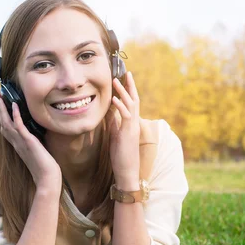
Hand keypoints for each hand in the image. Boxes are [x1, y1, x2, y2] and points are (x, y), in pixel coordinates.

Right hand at [0, 95, 61, 195]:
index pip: (7, 130)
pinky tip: (14, 105)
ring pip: (7, 123)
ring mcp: (21, 142)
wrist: (47, 179)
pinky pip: (19, 125)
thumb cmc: (45, 170)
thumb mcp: (38, 154)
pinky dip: (16, 114)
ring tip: (0, 97)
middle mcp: (17, 144)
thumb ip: (35, 146)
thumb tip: (39, 140)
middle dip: (0, 110)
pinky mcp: (28, 141)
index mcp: (18, 147)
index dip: (4, 119)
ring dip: (3, 109)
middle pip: (4, 124)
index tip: (2, 108)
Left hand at [109, 72, 140, 189]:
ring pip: (131, 105)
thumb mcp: (116, 136)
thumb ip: (115, 124)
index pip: (131, 103)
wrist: (127, 172)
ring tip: (116, 81)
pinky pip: (125, 116)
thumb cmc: (121, 156)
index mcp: (131, 123)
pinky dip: (120, 106)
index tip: (124, 80)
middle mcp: (134, 123)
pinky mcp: (128, 133)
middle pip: (134, 99)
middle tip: (127, 73)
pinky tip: (114, 99)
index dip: (128, 91)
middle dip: (130, 86)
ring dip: (123, 92)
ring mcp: (132, 127)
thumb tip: (110, 113)